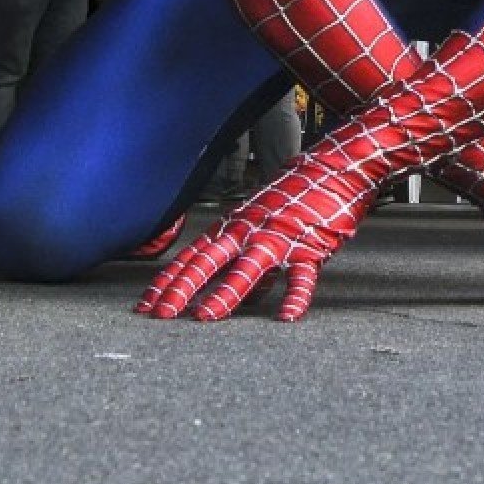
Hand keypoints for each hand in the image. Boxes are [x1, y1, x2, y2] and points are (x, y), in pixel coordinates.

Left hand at [137, 149, 373, 322]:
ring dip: (224, 293)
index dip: (168, 282)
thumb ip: (248, 260)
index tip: (145, 306)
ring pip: (246, 267)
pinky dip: (295, 296)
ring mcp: (278, 238)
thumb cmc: (298, 194)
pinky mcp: (310, 246)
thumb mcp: (263, 223)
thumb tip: (242, 296)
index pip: (192, 257)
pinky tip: (287, 318)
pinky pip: (302, 275)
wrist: (338, 165)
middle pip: (208, 261)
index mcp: (234, 226)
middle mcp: (249, 231)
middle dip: (181, 289)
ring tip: (205, 318)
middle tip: (159, 316)